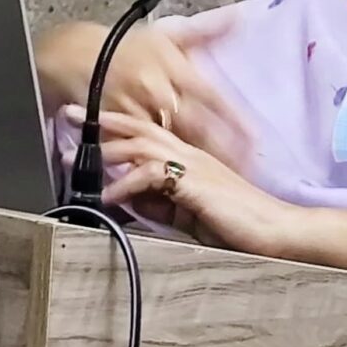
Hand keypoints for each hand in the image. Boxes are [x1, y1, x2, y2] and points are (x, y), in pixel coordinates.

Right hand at [37, 16, 248, 163]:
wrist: (74, 54)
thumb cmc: (123, 46)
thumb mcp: (165, 33)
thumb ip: (204, 31)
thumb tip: (236, 18)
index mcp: (174, 67)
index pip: (213, 96)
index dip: (234, 119)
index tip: (256, 139)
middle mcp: (158, 89)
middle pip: (196, 126)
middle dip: (220, 150)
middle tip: (244, 170)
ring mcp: (136, 110)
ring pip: (169, 143)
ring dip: (192, 164)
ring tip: (215, 184)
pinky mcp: (116, 127)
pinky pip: (138, 151)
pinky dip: (155, 168)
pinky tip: (172, 185)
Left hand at [90, 108, 296, 256]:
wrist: (276, 231)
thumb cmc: (240, 226)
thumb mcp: (190, 215)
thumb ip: (162, 205)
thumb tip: (132, 200)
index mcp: (192, 158)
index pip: (149, 132)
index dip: (117, 125)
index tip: (89, 121)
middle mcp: (191, 154)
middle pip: (140, 127)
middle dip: (101, 122)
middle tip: (70, 115)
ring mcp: (194, 166)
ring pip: (143, 144)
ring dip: (107, 148)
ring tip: (77, 154)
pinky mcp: (195, 183)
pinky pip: (152, 175)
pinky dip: (126, 184)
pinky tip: (110, 195)